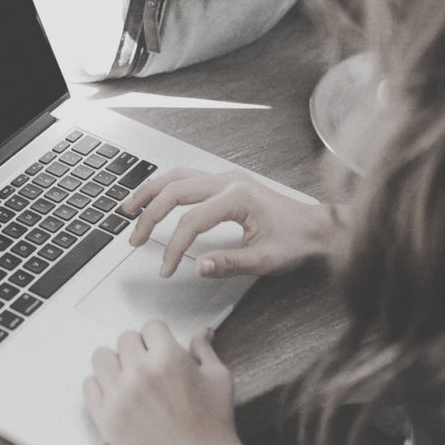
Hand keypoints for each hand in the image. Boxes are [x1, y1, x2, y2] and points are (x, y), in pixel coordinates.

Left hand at [84, 322, 254, 444]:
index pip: (151, 326)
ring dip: (116, 363)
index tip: (161, 348)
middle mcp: (139, 372)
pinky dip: (101, 386)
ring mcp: (119, 395)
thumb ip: (204, 350)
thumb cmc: (213, 427)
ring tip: (130, 376)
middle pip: (125, 339)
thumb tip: (202, 332)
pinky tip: (118, 393)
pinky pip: (89, 385)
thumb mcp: (219, 380)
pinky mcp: (106, 418)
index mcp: (168, 358)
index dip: (159, 337)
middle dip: (140, 349)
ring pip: (102, 357)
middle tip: (150, 365)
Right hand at [121, 168, 339, 278]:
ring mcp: (225, 177)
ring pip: (176, 176)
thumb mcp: (265, 260)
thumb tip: (198, 267)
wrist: (316, 227)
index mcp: (237, 197)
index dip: (173, 246)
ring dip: (150, 192)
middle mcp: (228, 180)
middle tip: (134, 239)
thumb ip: (229, 263)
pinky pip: (186, 177)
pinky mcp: (224, 181)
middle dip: (149, 216)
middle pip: (175, 190)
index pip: (191, 221)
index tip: (166, 268)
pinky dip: (164, 186)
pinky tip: (152, 197)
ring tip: (128, 209)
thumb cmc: (295, 241)